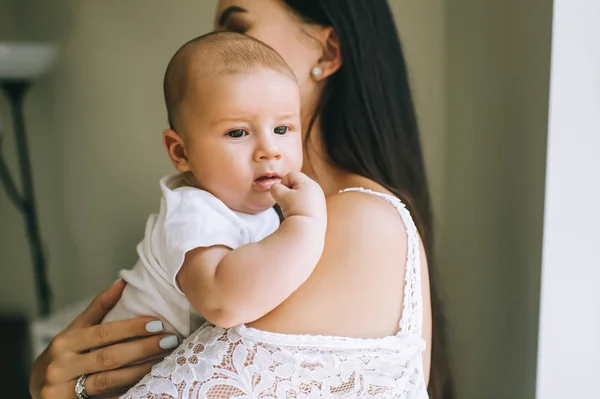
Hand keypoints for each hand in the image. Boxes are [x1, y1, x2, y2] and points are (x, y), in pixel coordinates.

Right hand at [30, 280, 178, 398]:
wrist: (38, 389)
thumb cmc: (63, 355)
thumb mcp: (74, 331)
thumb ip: (98, 308)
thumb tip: (123, 282)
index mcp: (66, 341)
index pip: (104, 332)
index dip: (132, 328)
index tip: (158, 323)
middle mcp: (61, 365)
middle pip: (109, 356)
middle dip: (143, 348)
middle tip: (169, 341)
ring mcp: (63, 389)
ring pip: (109, 380)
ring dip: (141, 370)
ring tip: (164, 361)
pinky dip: (127, 391)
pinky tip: (146, 384)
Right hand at [270, 171, 325, 222]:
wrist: (309, 230)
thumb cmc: (296, 210)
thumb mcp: (282, 196)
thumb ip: (276, 188)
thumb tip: (276, 188)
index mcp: (309, 183)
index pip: (291, 175)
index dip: (283, 184)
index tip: (285, 196)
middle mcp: (316, 189)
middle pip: (296, 184)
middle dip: (288, 192)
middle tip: (289, 203)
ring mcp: (318, 200)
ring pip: (300, 194)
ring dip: (293, 200)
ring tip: (294, 209)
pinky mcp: (318, 210)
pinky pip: (304, 203)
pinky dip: (299, 207)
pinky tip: (300, 215)